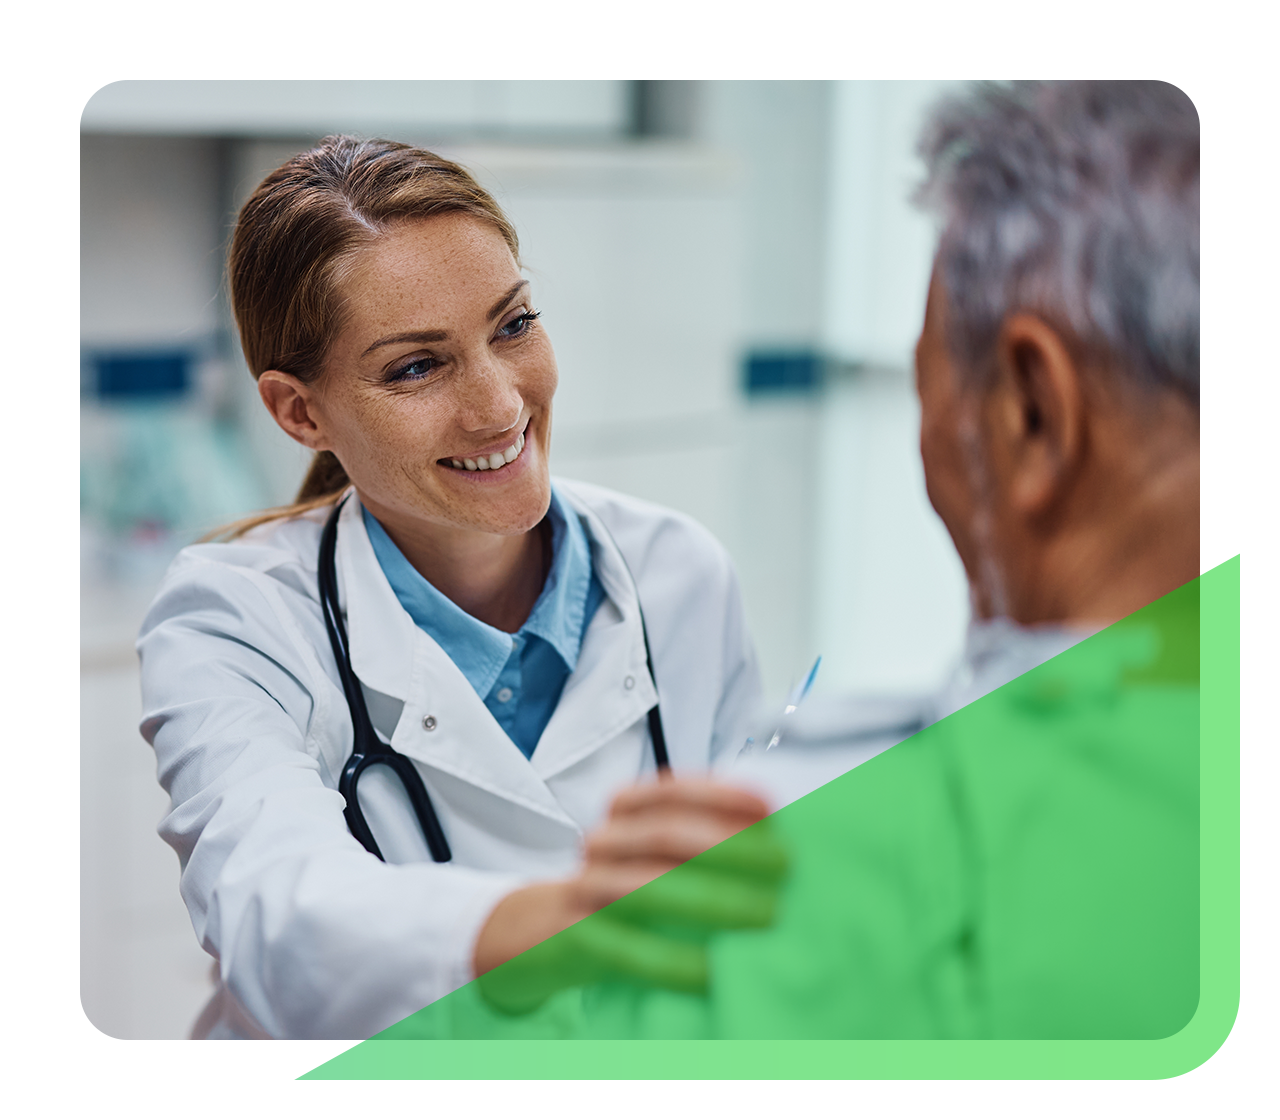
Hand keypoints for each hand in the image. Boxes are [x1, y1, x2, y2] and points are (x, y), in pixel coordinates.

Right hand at [473, 777, 785, 1012]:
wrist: (542, 933)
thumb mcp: (658, 855)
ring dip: (713, 900)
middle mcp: (603, 842)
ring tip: (765, 915)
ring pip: (648, 888)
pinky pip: (627, 950)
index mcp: (625, 811)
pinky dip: (675, 962)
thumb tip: (782, 834)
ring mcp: (586, 889)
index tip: (771, 805)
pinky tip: (715, 972)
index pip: (671, 789)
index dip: (721, 793)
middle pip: (664, 833)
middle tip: (786, 865)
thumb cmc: (624, 889)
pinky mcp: (576, 938)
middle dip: (730, 847)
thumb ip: (705, 838)